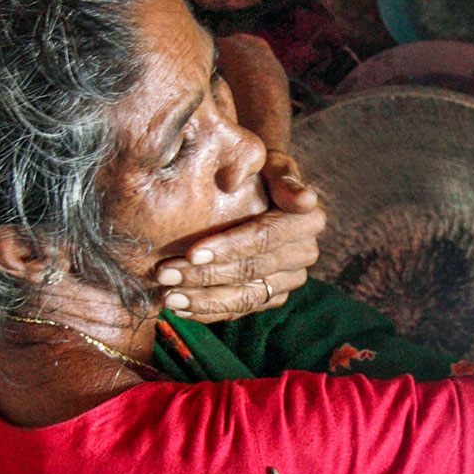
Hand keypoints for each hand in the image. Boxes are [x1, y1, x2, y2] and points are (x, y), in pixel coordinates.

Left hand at [152, 157, 324, 319]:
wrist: (257, 185)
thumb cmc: (258, 169)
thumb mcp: (270, 162)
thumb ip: (284, 175)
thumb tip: (305, 200)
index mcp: (308, 220)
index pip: (265, 238)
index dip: (229, 247)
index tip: (191, 252)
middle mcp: (304, 253)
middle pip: (251, 271)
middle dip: (205, 276)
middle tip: (165, 273)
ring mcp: (289, 279)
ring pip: (246, 297)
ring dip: (204, 301)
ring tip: (168, 297)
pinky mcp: (273, 296)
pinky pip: (241, 310)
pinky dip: (209, 312)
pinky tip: (180, 308)